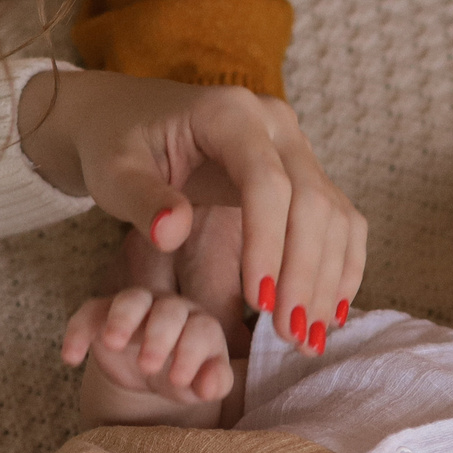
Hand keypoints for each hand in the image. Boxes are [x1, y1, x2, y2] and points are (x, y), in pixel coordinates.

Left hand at [19, 69, 365, 352]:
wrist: (127, 121)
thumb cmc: (115, 146)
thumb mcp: (113, 172)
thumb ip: (141, 200)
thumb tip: (173, 232)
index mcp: (229, 113)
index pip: (266, 181)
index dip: (267, 243)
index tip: (257, 302)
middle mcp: (276, 123)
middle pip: (312, 200)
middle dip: (303, 273)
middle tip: (289, 334)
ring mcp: (296, 146)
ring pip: (334, 215)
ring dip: (326, 280)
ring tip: (307, 338)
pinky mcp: (304, 173)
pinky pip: (338, 221)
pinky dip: (338, 268)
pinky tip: (327, 313)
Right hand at [62, 286, 234, 408]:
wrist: (149, 376)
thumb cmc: (181, 376)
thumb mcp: (200, 387)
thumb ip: (214, 384)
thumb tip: (210, 386)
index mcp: (200, 326)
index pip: (202, 329)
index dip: (191, 352)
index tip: (178, 379)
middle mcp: (171, 309)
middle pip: (169, 308)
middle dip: (160, 335)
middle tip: (148, 366)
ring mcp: (137, 307)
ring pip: (132, 298)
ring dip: (123, 318)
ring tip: (114, 345)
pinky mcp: (103, 313)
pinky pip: (89, 313)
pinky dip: (78, 331)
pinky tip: (72, 358)